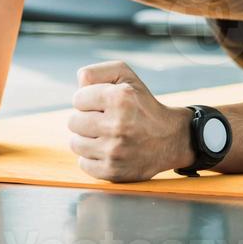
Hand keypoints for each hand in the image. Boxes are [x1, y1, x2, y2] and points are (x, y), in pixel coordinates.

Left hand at [66, 61, 190, 181]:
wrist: (169, 139)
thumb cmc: (142, 105)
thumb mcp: (127, 78)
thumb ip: (98, 72)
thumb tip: (78, 85)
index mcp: (120, 98)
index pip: (78, 99)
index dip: (88, 100)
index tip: (102, 105)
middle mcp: (117, 124)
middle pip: (73, 121)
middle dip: (85, 119)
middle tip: (104, 120)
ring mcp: (114, 151)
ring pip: (75, 143)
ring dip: (87, 139)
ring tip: (105, 135)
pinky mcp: (113, 171)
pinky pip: (83, 163)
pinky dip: (92, 158)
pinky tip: (107, 151)